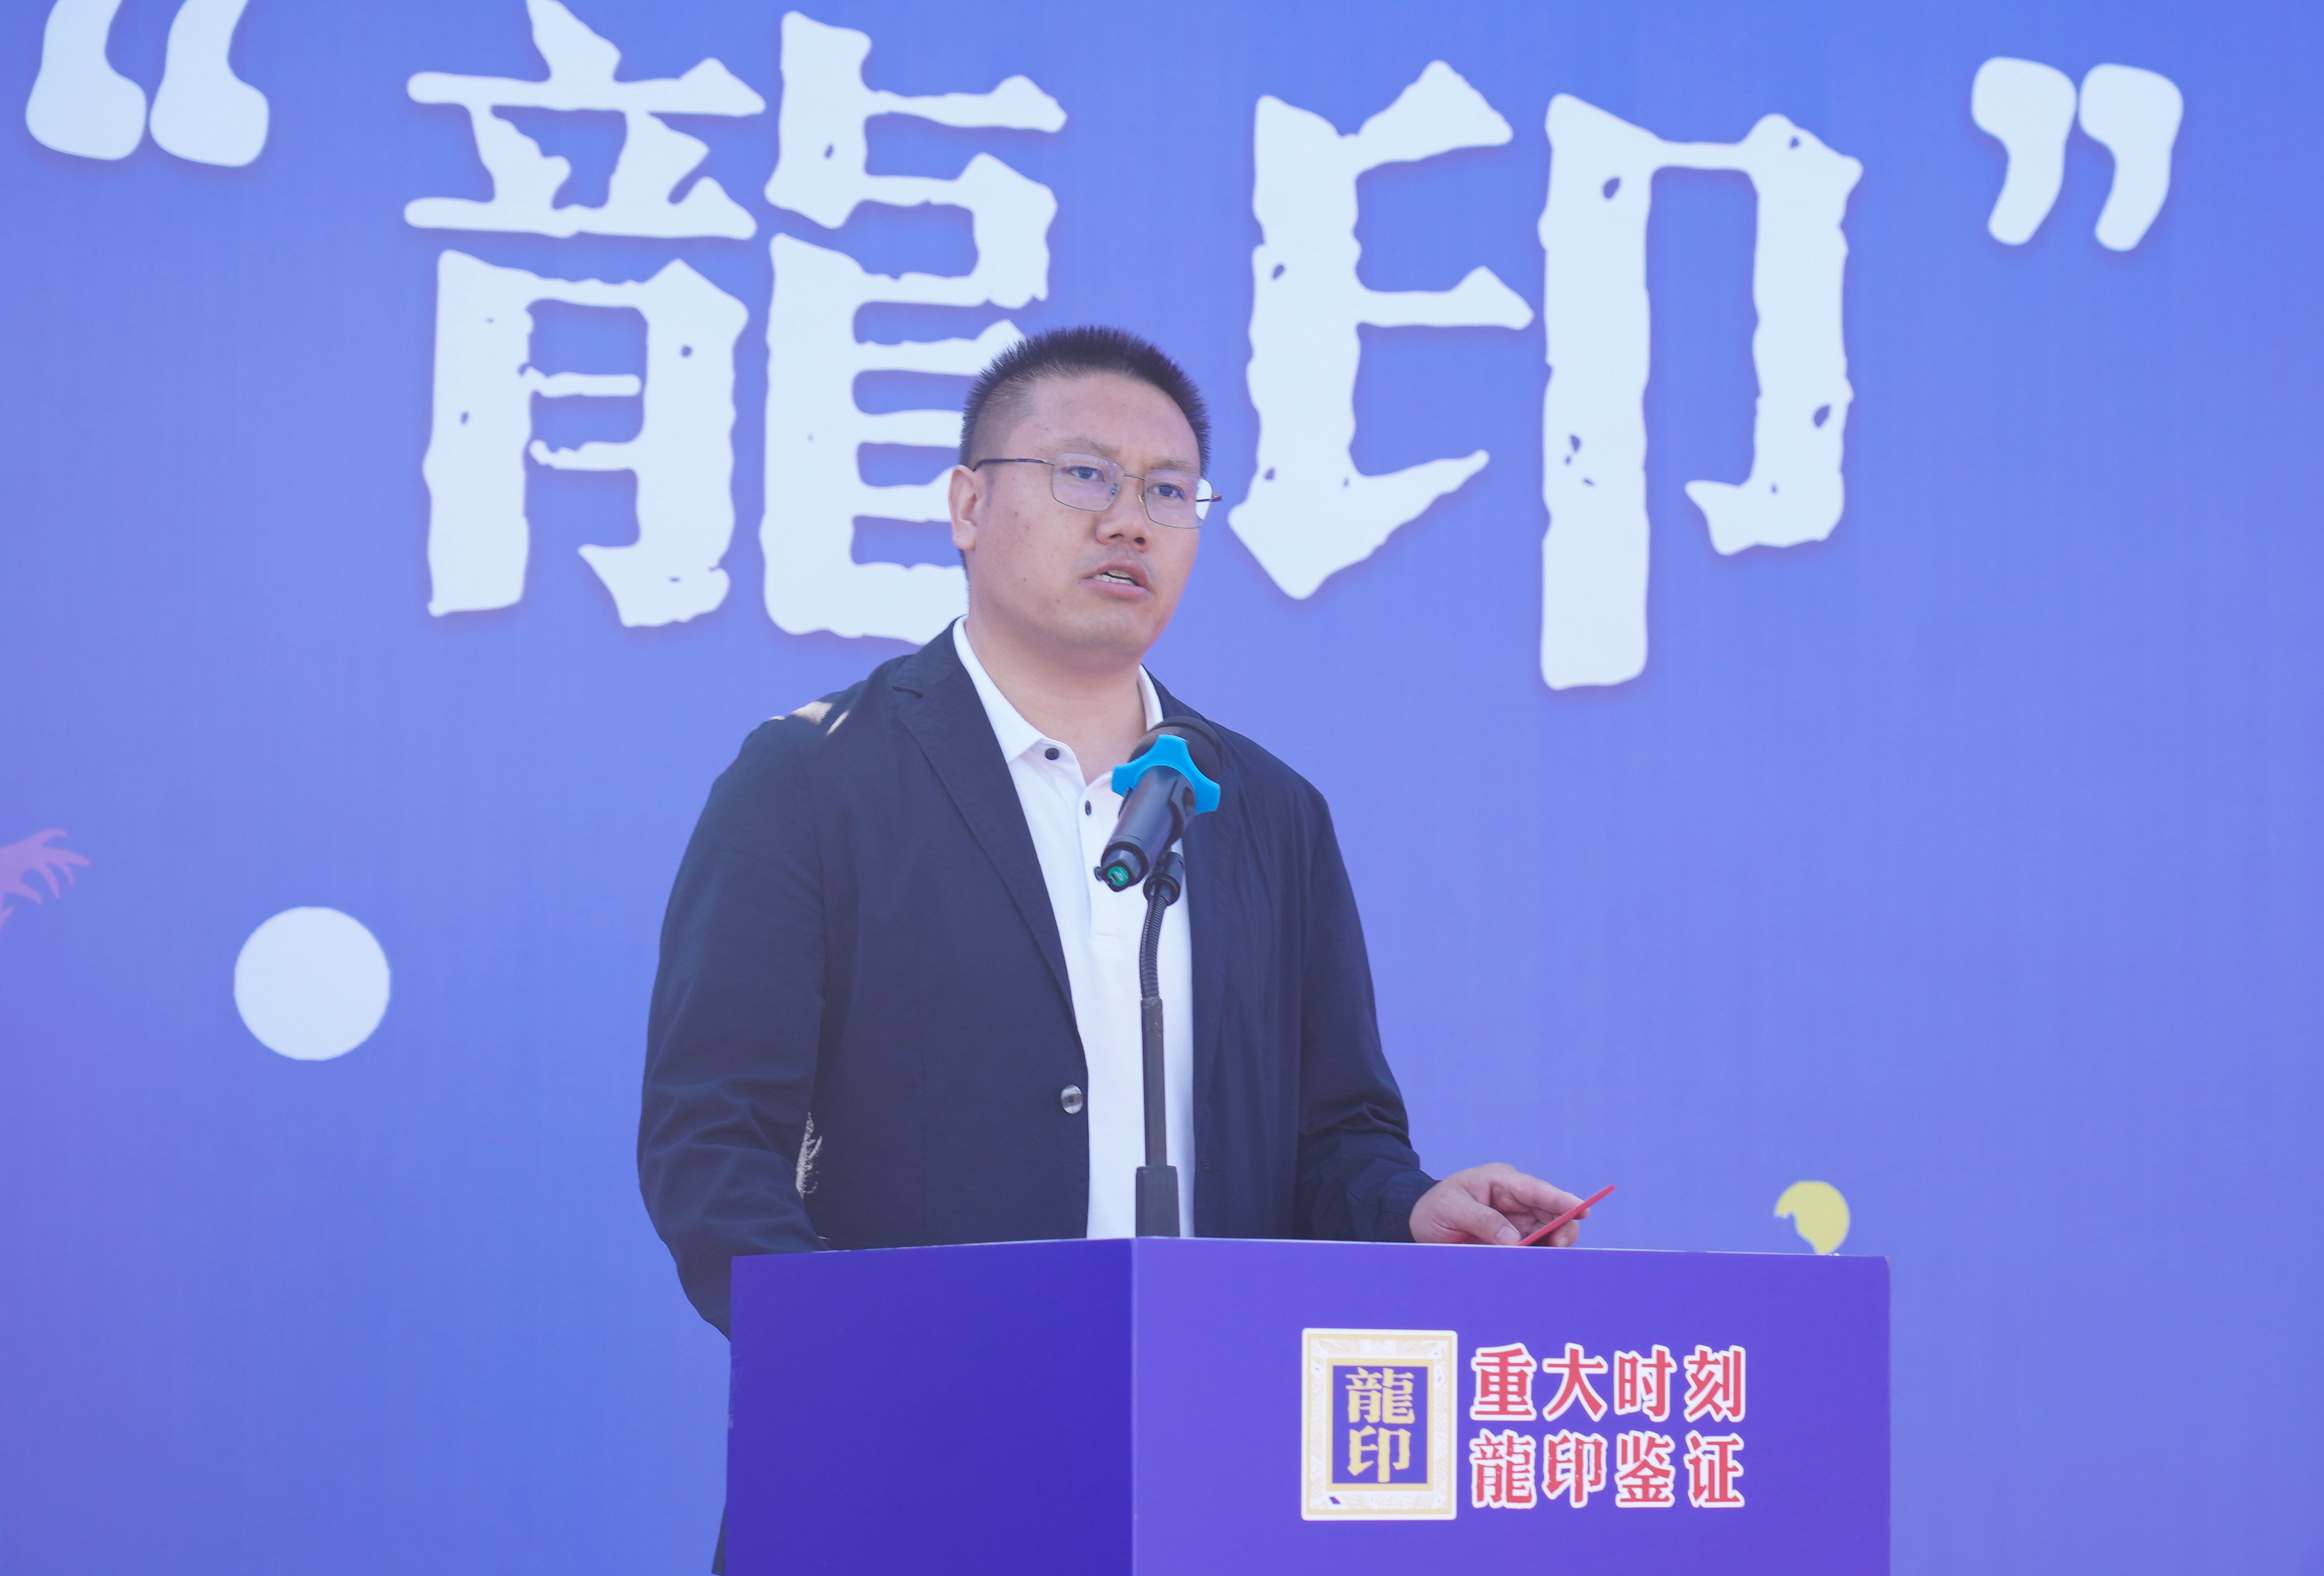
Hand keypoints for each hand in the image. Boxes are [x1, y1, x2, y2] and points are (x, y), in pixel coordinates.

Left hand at [1409, 1163, 1588, 1246]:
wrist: (1418, 1223)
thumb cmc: (1435, 1207)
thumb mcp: (1451, 1207)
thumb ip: (1482, 1220)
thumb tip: (1513, 1241)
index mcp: (1502, 1182)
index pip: (1538, 1190)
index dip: (1562, 1200)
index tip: (1582, 1209)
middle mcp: (1516, 1201)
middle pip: (1552, 1214)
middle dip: (1561, 1230)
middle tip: (1557, 1247)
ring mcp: (1517, 1223)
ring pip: (1548, 1234)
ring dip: (1550, 1248)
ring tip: (1542, 1261)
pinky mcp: (1513, 1242)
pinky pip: (1533, 1250)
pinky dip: (1537, 1259)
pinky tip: (1535, 1269)